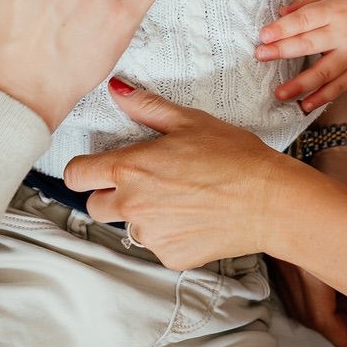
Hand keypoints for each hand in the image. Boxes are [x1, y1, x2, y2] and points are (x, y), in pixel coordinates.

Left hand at [63, 80, 297, 267]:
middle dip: (110, 195)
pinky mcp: (171, 257)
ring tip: (180, 199)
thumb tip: (116, 90)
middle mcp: (133, 206)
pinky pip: (158, 245)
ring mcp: (151, 235)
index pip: (76, 175)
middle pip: (95, 206)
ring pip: (129, 227)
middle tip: (144, 183)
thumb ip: (146, 107)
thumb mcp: (189, 121)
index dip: (82, 170)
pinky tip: (196, 218)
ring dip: (144, 216)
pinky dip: (170, 234)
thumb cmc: (233, 155)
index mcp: (130, 168)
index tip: (95, 169)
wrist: (270, 200)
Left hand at [257, 0, 346, 111]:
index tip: (263, 36)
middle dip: (282, 52)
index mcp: (335, 10)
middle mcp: (343, 33)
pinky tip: (305, 106)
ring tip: (280, 94)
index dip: (282, 29)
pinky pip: (340, 86)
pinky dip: (323, 97)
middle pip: (308, 45)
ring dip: (300, 85)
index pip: (304, 21)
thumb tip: (280, 14)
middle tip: (260, 57)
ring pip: (324, 72)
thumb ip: (306, 2)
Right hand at [268, 146, 346, 346]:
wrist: (328, 152)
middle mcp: (288, 260)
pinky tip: (330, 294)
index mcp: (309, 258)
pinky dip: (310, 298)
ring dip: (322, 315)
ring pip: (296, 301)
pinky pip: (290, 285)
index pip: (322, 316)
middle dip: (336, 330)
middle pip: (307, 313)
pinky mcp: (275, 244)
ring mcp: (278, 252)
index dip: (344, 339)